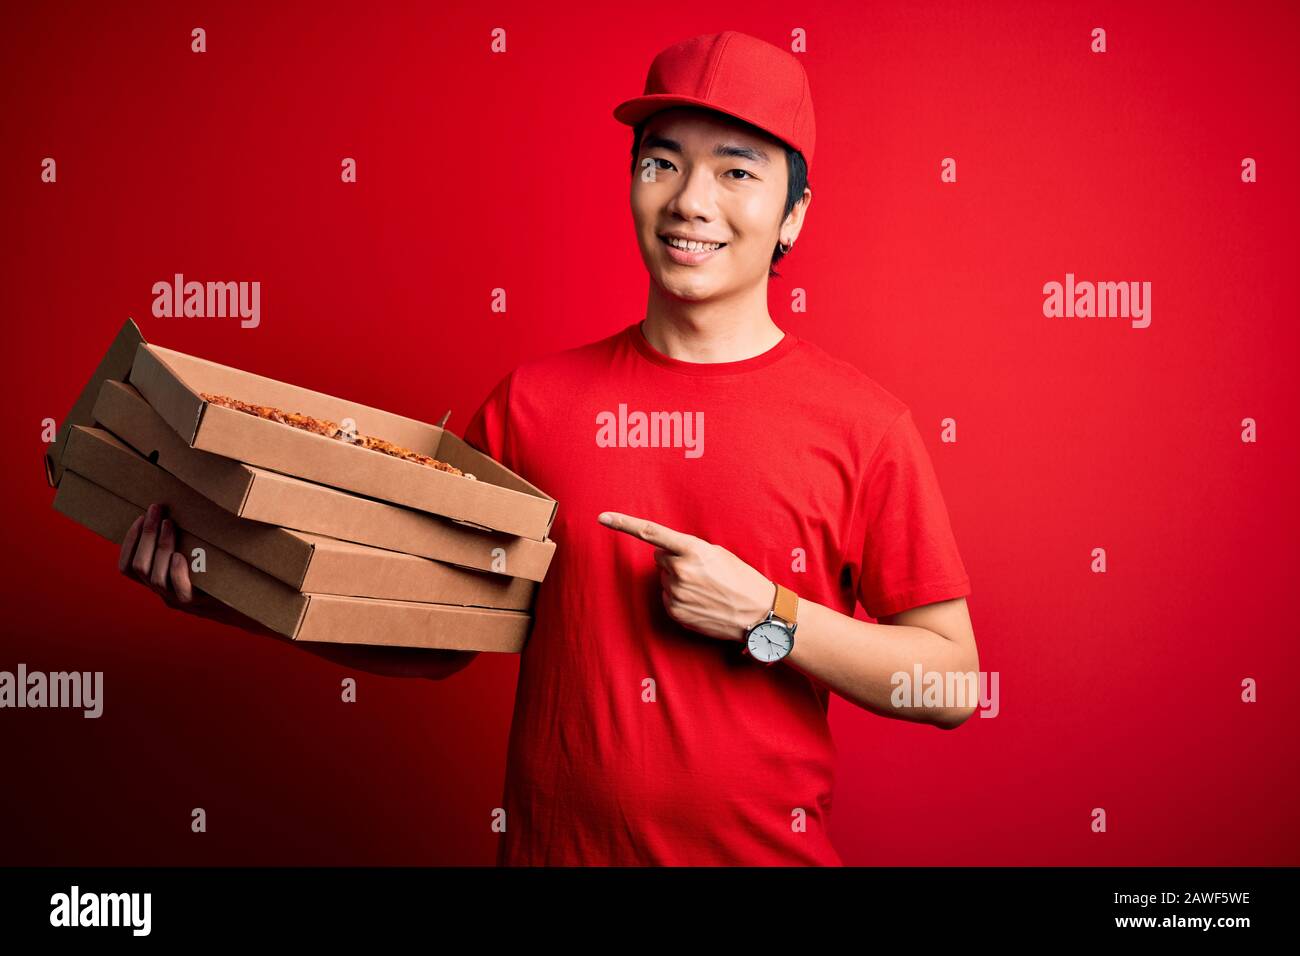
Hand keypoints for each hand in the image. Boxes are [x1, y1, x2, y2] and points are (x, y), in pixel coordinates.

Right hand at [118, 501, 211, 612]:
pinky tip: (180, 555)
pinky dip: (177, 572)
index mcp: (155, 579)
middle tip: (156, 510)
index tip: (140, 517)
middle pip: (140, 566)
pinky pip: (181, 590)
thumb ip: (178, 540)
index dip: (129, 542)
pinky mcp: (196, 603)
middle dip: (146, 535)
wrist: (238, 600)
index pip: (127, 566)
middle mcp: (161, 591)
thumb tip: (174, 505)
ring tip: (169, 524)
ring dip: (161, 547)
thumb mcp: (192, 556)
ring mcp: (177, 598)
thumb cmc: (213, 571)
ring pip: (156, 577)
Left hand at [597, 511, 775, 642]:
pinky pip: (667, 597)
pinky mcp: (674, 611)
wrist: (756, 613)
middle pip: (661, 558)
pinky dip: (680, 597)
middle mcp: (679, 570)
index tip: (602, 517)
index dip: (623, 523)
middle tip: (702, 571)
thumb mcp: (716, 553)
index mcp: (691, 549)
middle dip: (675, 560)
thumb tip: (662, 556)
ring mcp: (675, 593)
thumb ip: (686, 549)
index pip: (650, 532)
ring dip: (679, 580)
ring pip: (664, 578)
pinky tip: (701, 601)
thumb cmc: (740, 578)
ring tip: (706, 588)